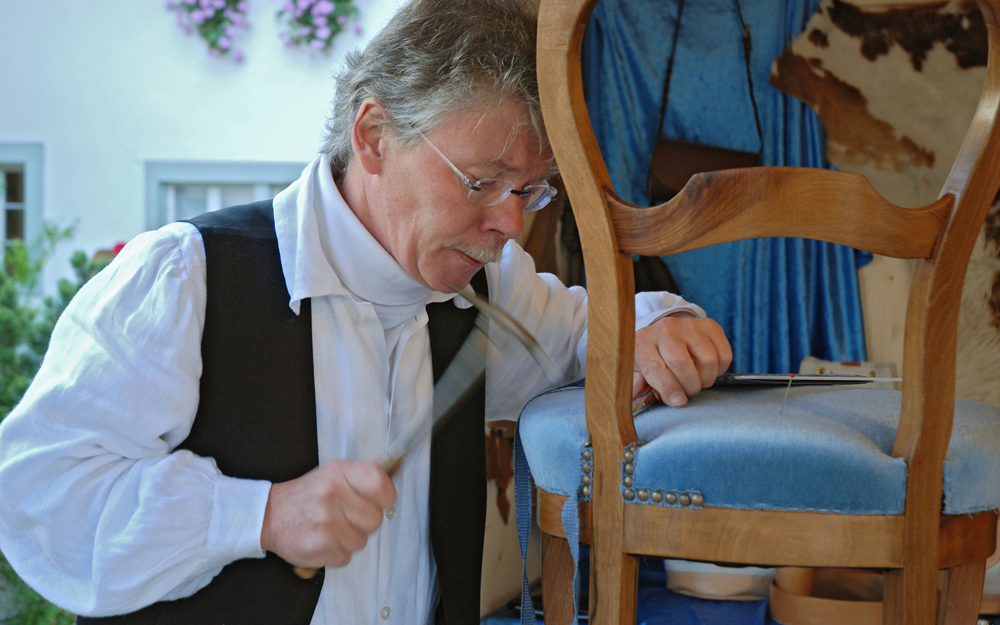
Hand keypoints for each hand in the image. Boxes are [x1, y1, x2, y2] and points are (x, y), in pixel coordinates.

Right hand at [260, 460, 396, 568]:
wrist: (270, 515)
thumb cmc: (307, 494)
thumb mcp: (334, 472)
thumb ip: (366, 471)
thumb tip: (395, 467)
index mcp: (340, 473)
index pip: (381, 485)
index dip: (386, 495)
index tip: (378, 499)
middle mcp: (333, 495)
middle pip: (376, 518)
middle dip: (364, 520)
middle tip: (346, 515)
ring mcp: (327, 522)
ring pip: (362, 540)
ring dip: (350, 537)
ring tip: (332, 527)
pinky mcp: (320, 547)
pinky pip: (346, 556)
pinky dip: (337, 552)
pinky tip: (323, 539)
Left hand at [631, 312, 731, 407]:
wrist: (667, 332)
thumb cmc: (651, 356)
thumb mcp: (637, 370)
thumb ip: (637, 385)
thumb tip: (638, 397)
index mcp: (643, 342)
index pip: (655, 367)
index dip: (667, 387)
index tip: (678, 401)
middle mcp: (666, 329)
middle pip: (683, 364)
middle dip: (689, 386)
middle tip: (687, 392)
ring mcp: (690, 325)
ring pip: (708, 361)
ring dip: (705, 379)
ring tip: (696, 379)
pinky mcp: (711, 326)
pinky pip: (724, 356)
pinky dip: (719, 370)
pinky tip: (706, 369)